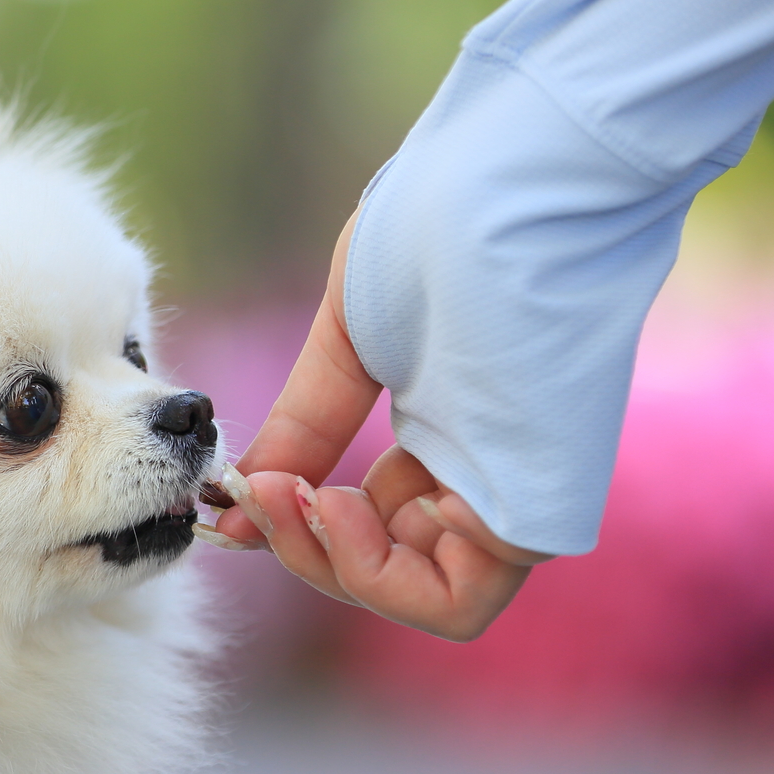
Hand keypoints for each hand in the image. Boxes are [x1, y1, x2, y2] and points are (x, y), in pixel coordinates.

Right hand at [204, 210, 548, 640]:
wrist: (519, 171)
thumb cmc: (446, 217)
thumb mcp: (353, 334)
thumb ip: (305, 421)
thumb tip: (243, 493)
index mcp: (448, 430)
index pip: (373, 521)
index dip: (295, 526)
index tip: (230, 504)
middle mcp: (484, 471)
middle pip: (391, 567)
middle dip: (303, 548)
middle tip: (255, 498)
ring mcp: (516, 493)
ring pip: (421, 595)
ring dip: (333, 568)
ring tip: (295, 498)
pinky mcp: (543, 510)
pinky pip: (458, 602)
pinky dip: (381, 582)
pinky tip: (335, 504)